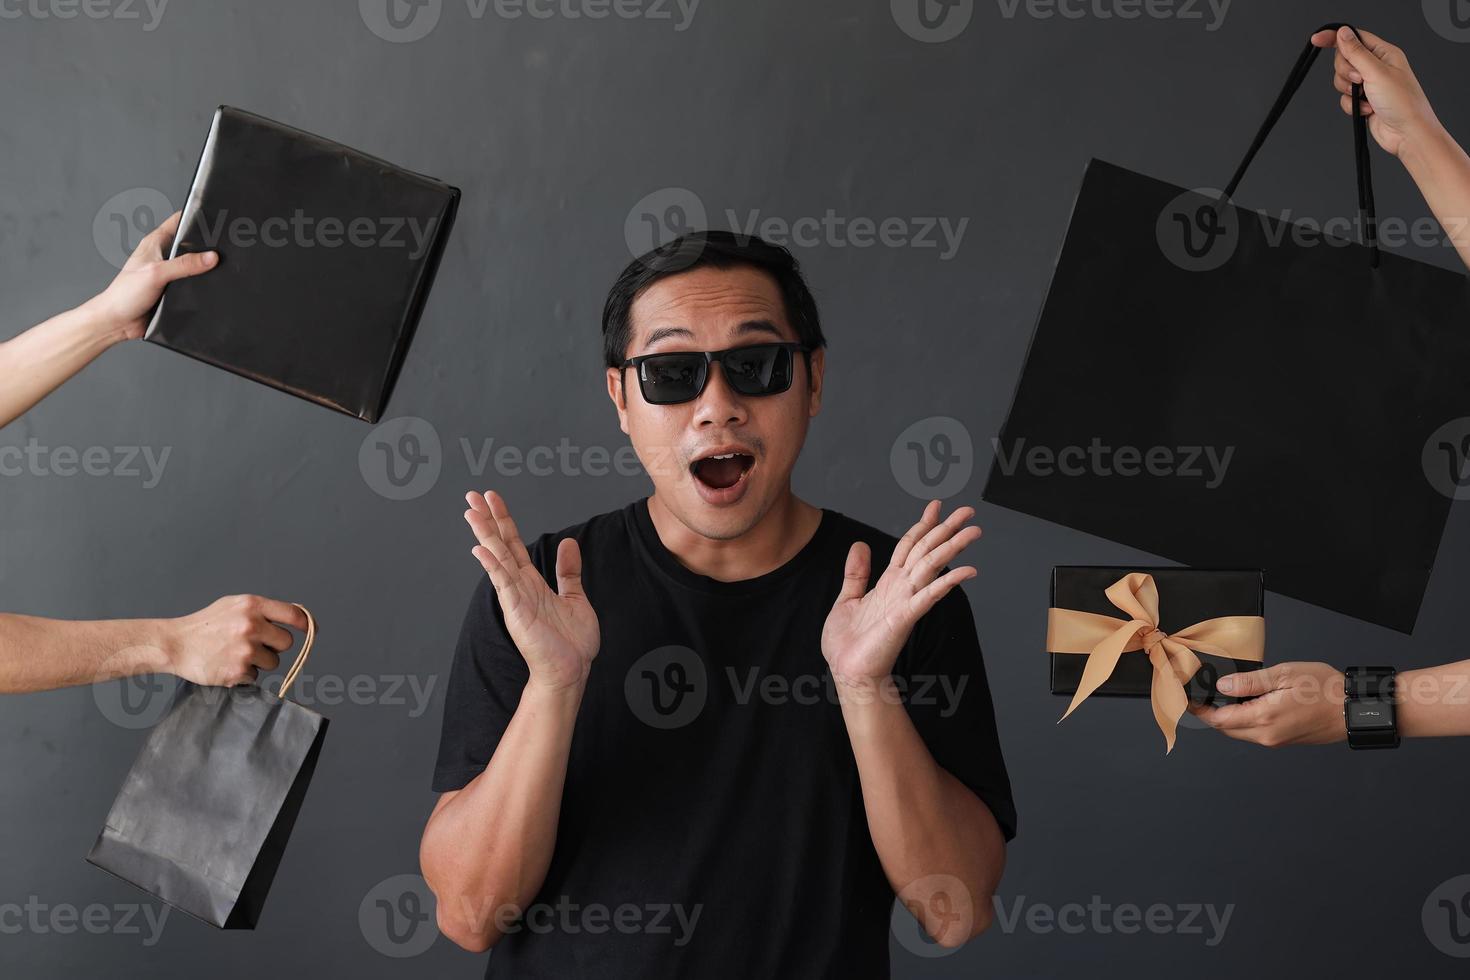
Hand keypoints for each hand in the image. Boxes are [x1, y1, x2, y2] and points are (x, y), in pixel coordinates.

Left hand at [80, 210, 217, 343]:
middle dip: (206, 245)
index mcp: (154, 243)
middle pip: (190, 244)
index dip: (195, 218)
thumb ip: (185, 265)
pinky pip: (192, 284)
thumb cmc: (125, 294)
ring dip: (203, 268)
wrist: (118, 321)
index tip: (214, 220)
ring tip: (219, 267)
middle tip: (223, 246)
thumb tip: (210, 257)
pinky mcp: (172, 290)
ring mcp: (168, 273)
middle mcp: (162, 256)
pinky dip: (200, 285)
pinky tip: (209, 287)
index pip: (178, 221)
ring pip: (193, 265)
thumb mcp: (157, 274)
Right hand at [163, 594, 307, 686]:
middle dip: (274, 646)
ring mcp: (245, 650)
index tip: (311, 630)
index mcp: (252, 605)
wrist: (174, 644)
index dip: (306, 623)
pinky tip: (226, 664)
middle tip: (254, 645)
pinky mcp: (237, 671)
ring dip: (260, 662)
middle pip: (286, 642)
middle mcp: (251, 625)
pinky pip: (256, 676)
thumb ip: (262, 610)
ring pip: (273, 662)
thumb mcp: (233, 606)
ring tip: (235, 654)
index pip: (293, 614)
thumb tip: (296, 616)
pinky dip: (244, 674)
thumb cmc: (205, 625)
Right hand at [465, 490, 598, 691]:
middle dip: (487, 519)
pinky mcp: (516, 610)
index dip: (504, 520)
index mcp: (532, 582)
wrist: (570, 670)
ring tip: (471, 512)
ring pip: (497, 558)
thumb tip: (569, 542)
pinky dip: (492, 565)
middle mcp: (519, 585)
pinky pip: (503, 583)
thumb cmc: (571, 642)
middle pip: (499, 545)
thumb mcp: (575, 597)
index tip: (492, 498)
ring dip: (484, 535)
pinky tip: (481, 549)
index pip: (513, 544)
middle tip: (472, 495)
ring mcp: (515, 597)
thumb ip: (568, 571)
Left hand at [821, 500, 980, 688]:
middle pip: (928, 550)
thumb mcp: (846, 599)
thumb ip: (856, 573)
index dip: (922, 524)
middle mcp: (901, 588)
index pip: (909, 546)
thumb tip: (860, 545)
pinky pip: (929, 595)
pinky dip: (948, 582)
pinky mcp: (905, 617)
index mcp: (888, 583)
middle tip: (968, 511)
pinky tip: (968, 571)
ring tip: (973, 531)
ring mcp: (906, 601)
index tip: (936, 506)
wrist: (848, 672)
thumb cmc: (848, 644)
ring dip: (953, 547)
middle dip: (947, 529)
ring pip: (933, 566)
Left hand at [1188, 662, 1345, 746]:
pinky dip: (1244, 720)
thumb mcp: (1283, 675)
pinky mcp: (1283, 740)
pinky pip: (1255, 732)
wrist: (1353, 709)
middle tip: (1203, 694)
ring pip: (1239, 732)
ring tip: (1224, 695)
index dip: (1200, 710)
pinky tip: (1248, 703)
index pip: (1218, 719)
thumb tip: (1223, 685)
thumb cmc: (1324, 689)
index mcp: (1263, 718)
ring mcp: (1275, 740)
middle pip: (1226, 728)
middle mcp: (1266, 735)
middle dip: (1211, 713)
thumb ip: (1249, 682)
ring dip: (1228, 717)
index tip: (1189, 698)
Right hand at [1310, 25, 1444, 158]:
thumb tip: (1343, 33)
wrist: (1406, 133)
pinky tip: (1367, 110)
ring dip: (1348, 91)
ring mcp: (1369, 85)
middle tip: (1358, 80)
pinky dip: (1352, 106)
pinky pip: (1344, 99)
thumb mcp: (1376, 72)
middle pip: (1344, 60)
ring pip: (1342, 80)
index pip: (1355, 38)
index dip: (1335, 38)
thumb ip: (1356, 52)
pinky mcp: (1363, 101)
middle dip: (1345, 72)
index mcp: (1384, 54)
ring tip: (1364, 98)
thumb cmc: (1402, 102)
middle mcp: (1376, 67)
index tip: (1316, 40)